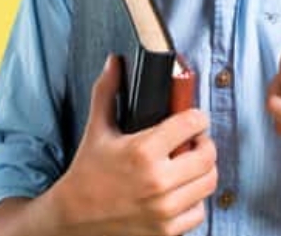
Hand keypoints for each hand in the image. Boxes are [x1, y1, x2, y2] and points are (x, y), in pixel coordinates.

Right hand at [50, 55, 217, 235]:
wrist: (72, 218)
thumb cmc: (87, 171)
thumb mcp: (97, 130)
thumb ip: (107, 92)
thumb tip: (114, 61)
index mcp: (143, 151)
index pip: (192, 123)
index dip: (197, 117)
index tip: (193, 118)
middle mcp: (157, 181)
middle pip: (208, 154)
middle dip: (204, 144)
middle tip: (194, 142)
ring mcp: (163, 209)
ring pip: (208, 182)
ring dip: (203, 171)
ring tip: (189, 165)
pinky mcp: (166, 231)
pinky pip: (199, 211)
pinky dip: (194, 200)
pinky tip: (181, 191)